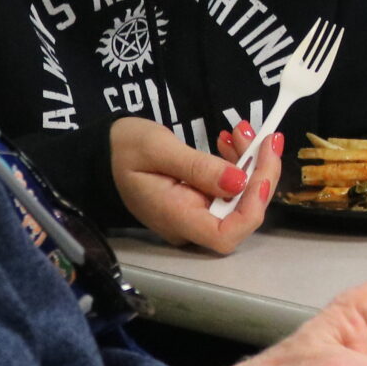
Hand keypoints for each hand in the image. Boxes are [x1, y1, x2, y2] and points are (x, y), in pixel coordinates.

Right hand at [111, 116, 278, 253]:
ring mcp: (195, 213)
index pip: (226, 234)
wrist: (101, 153)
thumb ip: (198, 168)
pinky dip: (238, 163)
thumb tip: (239, 182)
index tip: (262, 168)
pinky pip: (229, 188)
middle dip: (260, 174)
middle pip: (242, 214)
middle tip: (266, 138)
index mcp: (176, 217)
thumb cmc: (122, 150)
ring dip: (252, 164)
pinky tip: (232, 139)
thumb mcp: (158, 150)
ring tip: (243, 131)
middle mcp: (189, 223)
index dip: (253, 207)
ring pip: (240, 197)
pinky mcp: (199, 199)